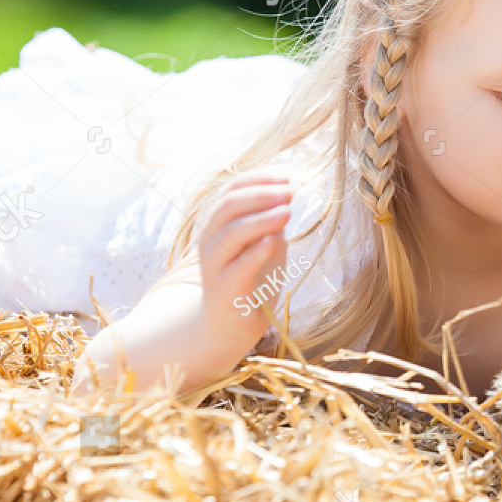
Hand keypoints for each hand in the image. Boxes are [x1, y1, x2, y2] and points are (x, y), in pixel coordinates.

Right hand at [197, 173, 294, 340]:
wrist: (230, 324)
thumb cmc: (249, 278)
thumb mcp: (261, 242)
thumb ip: (269, 220)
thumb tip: (286, 192)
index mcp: (217, 224)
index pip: (231, 190)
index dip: (258, 180)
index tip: (287, 177)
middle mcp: (210, 240)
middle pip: (228, 206)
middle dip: (261, 195)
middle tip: (290, 192)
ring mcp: (214, 266)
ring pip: (231, 233)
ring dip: (261, 219)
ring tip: (287, 211)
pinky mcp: (225, 290)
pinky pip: (239, 267)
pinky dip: (257, 251)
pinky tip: (276, 240)